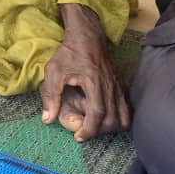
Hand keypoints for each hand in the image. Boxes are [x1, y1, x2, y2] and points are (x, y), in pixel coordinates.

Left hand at [39, 6, 129, 141]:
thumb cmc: (69, 54)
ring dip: (110, 127)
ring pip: (123, 117)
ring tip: (94, 126)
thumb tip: (47, 119)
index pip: (98, 114)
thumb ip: (50, 95)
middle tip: (83, 131)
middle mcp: (110, 87)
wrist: (87, 37)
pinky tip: (105, 118)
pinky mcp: (120, 87)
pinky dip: (119, 119)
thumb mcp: (54, 71)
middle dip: (98, 131)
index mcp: (95, 83)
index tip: (78, 136)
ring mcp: (118, 87)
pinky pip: (127, 110)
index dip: (90, 130)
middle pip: (113, 120)